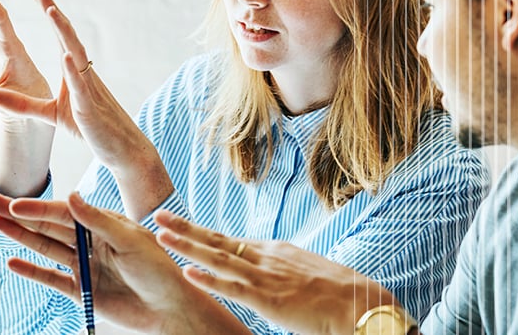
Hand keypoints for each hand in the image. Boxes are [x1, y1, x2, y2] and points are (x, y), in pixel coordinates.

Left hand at [0, 0, 172, 218]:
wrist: (122, 149)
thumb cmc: (90, 128)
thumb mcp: (51, 114)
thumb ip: (23, 105)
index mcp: (75, 73)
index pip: (61, 37)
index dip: (50, 14)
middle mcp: (83, 74)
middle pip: (68, 36)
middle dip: (53, 11)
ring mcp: (88, 88)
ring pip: (76, 54)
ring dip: (64, 32)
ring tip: (51, 10)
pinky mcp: (89, 108)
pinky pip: (81, 86)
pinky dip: (73, 70)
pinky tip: (66, 56)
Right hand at [0, 193, 251, 333]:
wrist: (170, 308)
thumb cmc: (159, 269)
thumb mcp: (131, 240)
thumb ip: (98, 220)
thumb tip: (72, 196)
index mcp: (105, 224)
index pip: (65, 213)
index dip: (39, 208)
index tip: (14, 202)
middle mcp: (92, 241)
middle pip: (49, 226)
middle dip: (20, 215)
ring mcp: (86, 265)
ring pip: (47, 248)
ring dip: (21, 237)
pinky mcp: (83, 291)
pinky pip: (52, 278)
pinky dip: (33, 271)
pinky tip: (13, 262)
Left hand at [155, 210, 399, 334]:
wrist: (360, 302)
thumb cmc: (335, 292)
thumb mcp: (302, 272)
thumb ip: (280, 269)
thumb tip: (269, 270)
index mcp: (272, 251)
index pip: (227, 240)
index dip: (199, 232)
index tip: (177, 223)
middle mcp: (265, 257)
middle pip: (216, 240)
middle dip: (185, 228)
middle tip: (157, 215)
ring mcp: (265, 276)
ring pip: (218, 258)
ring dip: (187, 246)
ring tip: (161, 236)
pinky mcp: (269, 299)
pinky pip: (233, 288)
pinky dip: (209, 280)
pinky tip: (188, 273)